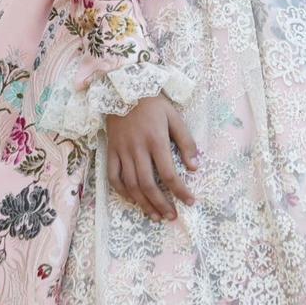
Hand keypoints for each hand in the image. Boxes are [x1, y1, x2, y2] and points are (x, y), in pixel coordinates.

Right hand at [103, 93, 197, 221]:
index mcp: (156, 140)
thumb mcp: (174, 116)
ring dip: (143, 203)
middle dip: (161, 204)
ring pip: (131, 185)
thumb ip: (186, 141)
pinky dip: (122, 191)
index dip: (180, 191)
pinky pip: (113, 176)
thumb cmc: (152, 103)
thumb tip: (195, 167)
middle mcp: (138, 148)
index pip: (169, 173)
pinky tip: (133, 199)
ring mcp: (122, 151)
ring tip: (155, 216)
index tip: (190, 201)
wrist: (122, 88)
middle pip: (148, 184)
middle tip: (171, 217)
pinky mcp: (110, 150)